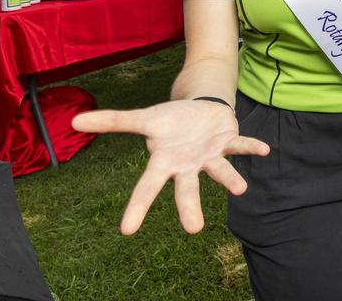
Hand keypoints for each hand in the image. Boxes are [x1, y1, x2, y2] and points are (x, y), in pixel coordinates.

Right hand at [72, 99, 269, 234]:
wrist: (200, 110)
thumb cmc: (170, 122)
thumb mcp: (143, 119)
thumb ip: (113, 121)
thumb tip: (75, 120)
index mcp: (164, 163)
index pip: (147, 187)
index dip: (138, 207)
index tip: (126, 231)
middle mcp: (187, 166)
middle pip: (186, 189)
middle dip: (189, 207)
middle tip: (194, 228)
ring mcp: (209, 156)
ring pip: (219, 170)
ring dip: (230, 178)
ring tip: (240, 189)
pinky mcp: (228, 142)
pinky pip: (240, 145)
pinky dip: (251, 147)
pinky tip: (265, 150)